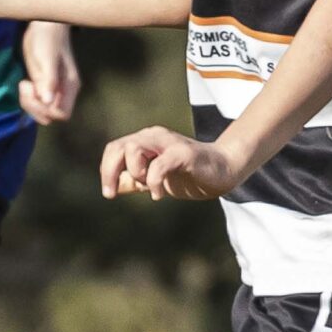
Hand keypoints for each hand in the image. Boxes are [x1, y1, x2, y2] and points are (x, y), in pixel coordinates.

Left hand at [19, 20, 80, 124]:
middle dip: (34, 107)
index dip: (44, 109)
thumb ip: (49, 80)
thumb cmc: (47, 39)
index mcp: (69, 86)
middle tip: (26, 86)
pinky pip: (38, 102)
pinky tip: (26, 83)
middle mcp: (65, 92)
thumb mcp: (46, 58)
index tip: (34, 90)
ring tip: (25, 84)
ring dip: (30, 103)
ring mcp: (56, 90)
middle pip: (51, 116)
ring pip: (43, 111)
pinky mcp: (46, 87)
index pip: (61, 114)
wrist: (45, 26)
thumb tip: (47, 101)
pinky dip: (29, 98)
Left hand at [100, 126, 248, 200]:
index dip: (106, 170)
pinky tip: (158, 195)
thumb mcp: (158, 179)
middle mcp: (154, 137)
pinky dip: (153, 183)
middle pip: (119, 147)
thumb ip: (137, 181)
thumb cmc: (190, 175)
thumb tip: (115, 187)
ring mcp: (169, 143)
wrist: (224, 170)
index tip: (109, 192)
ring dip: (135, 173)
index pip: (115, 149)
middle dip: (110, 171)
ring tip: (148, 187)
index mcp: (146, 141)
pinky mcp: (183, 153)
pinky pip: (158, 165)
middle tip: (112, 193)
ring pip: (134, 149)